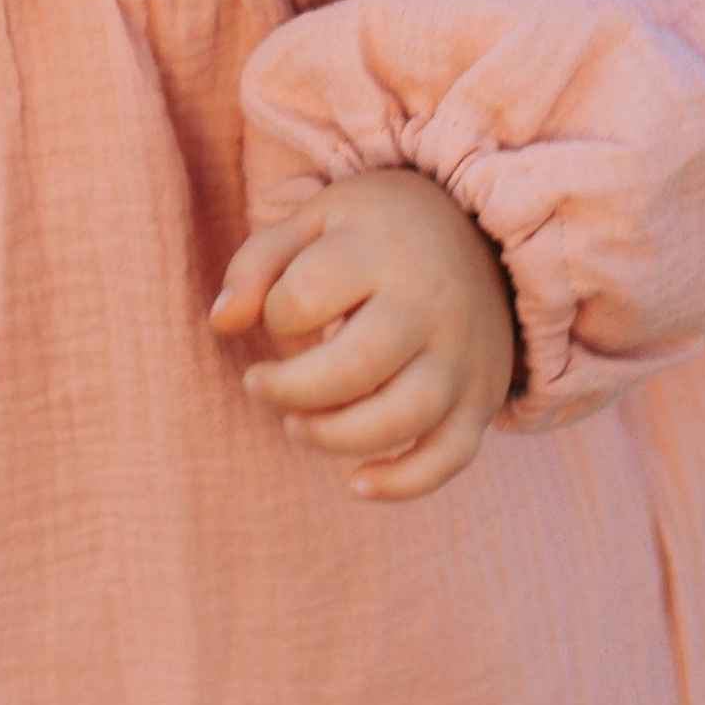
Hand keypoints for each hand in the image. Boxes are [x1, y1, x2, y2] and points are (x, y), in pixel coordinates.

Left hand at [212, 166, 516, 499]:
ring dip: (334, 438)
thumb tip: (221, 323)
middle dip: (291, 391)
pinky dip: (403, 484)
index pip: (307, 296)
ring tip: (296, 426)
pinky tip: (356, 485)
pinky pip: (450, 457)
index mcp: (380, 250)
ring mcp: (462, 355)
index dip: (274, 315)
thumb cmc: (376, 232)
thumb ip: (258, 264)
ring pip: (402, 418)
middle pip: (355, 368)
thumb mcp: (317, 220)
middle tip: (260, 386)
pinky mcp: (481, 398)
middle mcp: (429, 303)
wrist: (483, 236)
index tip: (276, 314)